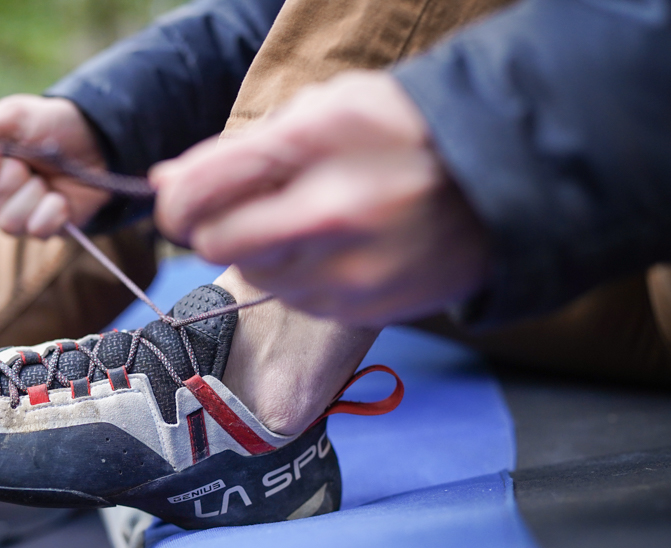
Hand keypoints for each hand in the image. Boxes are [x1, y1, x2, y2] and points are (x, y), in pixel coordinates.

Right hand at [0, 95, 109, 237]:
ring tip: (46, 178)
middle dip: (11, 179)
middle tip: (29, 161)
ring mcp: (19, 214)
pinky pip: (37, 231)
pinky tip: (61, 196)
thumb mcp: (9, 116)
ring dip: (33, 195)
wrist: (98, 138)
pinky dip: (53, 210)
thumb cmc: (50, 123)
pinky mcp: (44, 228)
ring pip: (8, 223)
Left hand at [151, 72, 489, 325]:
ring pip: (256, 276)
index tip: (179, 198)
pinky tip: (340, 247)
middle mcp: (333, 222)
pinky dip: (302, 276)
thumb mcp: (325, 112)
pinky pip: (298, 300)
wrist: (505, 180)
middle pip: (217, 244)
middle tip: (243, 207)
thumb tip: (165, 183)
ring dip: (263, 251)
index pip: (201, 195)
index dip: (176, 200)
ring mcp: (353, 275)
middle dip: (215, 226)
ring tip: (312, 219)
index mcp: (318, 152)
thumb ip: (241, 150)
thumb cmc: (404, 134)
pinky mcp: (368, 312)